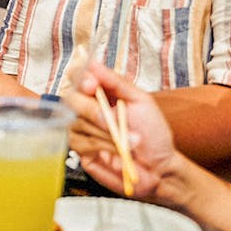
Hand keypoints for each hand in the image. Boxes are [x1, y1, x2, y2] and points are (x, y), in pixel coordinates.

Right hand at [63, 62, 175, 198]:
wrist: (160, 166)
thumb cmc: (152, 132)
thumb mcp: (141, 101)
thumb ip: (116, 82)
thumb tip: (93, 64)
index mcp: (101, 93)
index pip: (78, 77)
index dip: (81, 79)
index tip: (92, 85)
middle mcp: (87, 109)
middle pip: (70, 100)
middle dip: (92, 110)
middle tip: (112, 120)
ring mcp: (81, 130)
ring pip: (77, 124)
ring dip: (105, 133)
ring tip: (131, 141)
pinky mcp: (80, 151)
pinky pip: (81, 143)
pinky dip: (102, 146)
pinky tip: (119, 151)